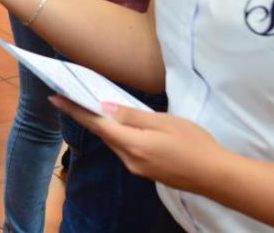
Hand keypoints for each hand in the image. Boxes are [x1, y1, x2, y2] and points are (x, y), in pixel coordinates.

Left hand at [50, 95, 229, 193]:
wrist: (217, 176)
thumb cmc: (195, 144)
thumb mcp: (165, 122)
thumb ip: (133, 116)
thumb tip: (104, 107)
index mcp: (133, 145)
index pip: (96, 124)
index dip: (74, 110)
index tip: (55, 98)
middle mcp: (130, 160)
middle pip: (102, 134)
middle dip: (85, 115)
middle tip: (69, 96)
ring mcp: (137, 168)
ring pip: (114, 142)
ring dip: (102, 125)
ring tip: (90, 106)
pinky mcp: (146, 171)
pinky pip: (125, 149)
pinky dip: (117, 135)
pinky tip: (118, 125)